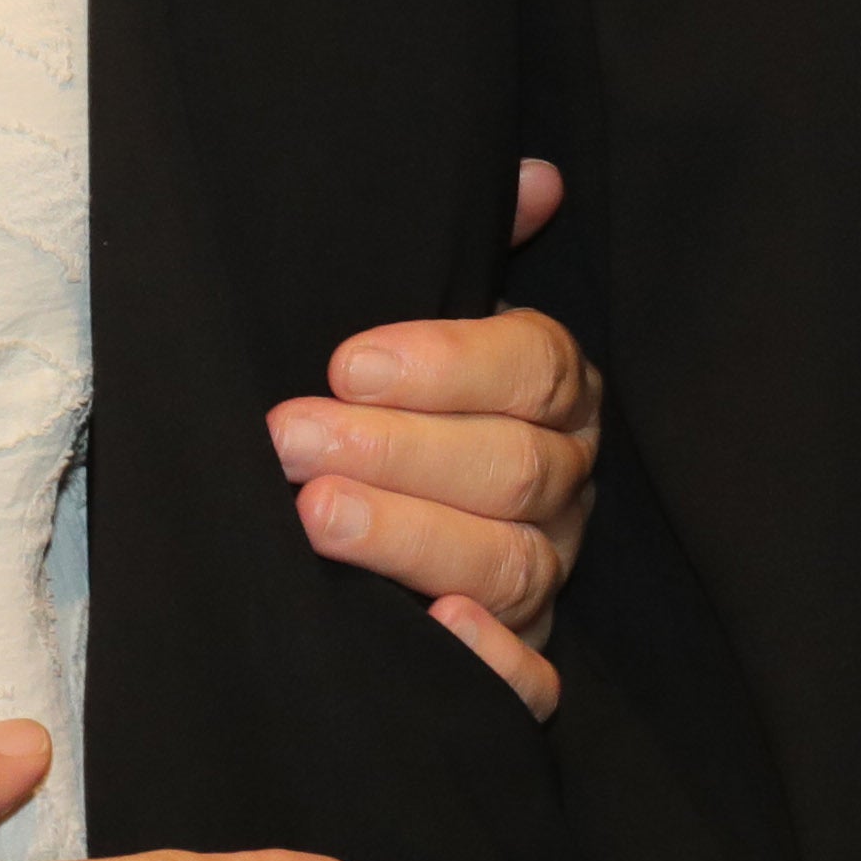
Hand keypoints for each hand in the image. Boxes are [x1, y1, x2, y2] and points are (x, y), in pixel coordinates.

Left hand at [276, 158, 603, 718]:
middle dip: (399, 452)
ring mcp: (548, 575)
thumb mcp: (429, 311)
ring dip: (412, 540)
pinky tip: (433, 626)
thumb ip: (478, 244)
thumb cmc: (393, 394)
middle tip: (293, 440)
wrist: (375, 498)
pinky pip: (534, 682)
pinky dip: (492, 662)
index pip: (534, 368)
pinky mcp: (522, 659)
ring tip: (313, 517)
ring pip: (512, 565)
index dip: (448, 364)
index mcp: (554, 390)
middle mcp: (567, 484)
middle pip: (516, 470)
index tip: (346, 362)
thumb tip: (534, 178)